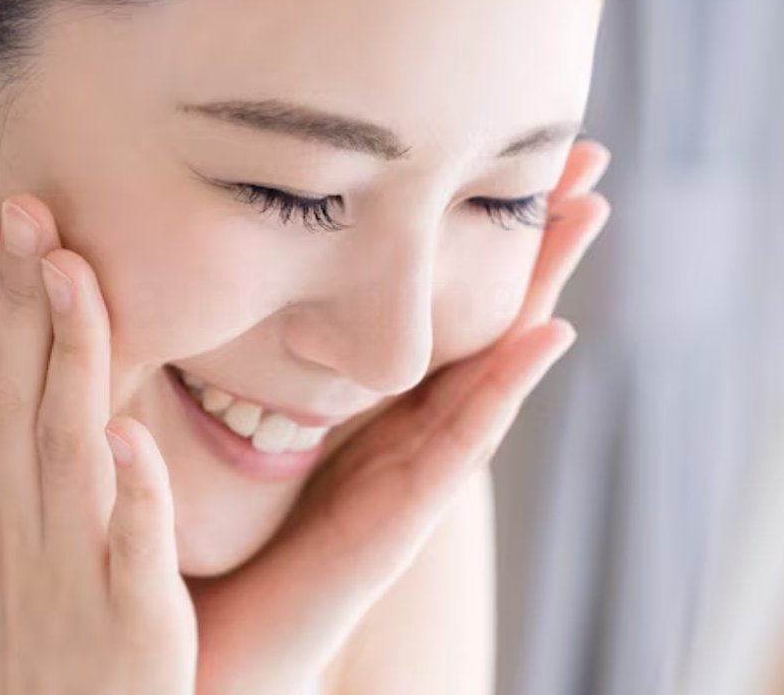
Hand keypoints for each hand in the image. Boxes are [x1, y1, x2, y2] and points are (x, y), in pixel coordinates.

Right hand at [0, 197, 196, 694]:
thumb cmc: (37, 639)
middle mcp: (12, 533)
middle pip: (6, 399)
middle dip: (12, 300)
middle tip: (26, 205)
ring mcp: (67, 575)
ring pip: (61, 451)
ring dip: (67, 359)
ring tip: (74, 271)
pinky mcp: (130, 622)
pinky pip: (128, 548)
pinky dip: (129, 489)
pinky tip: (130, 430)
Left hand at [187, 140, 613, 694]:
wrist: (197, 644)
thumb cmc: (201, 533)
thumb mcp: (206, 419)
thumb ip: (216, 355)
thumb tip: (193, 253)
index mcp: (359, 403)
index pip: (428, 299)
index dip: (469, 227)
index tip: (505, 140)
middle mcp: (399, 429)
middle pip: (481, 315)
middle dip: (531, 236)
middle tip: (588, 153)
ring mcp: (411, 472)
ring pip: (492, 362)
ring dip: (543, 285)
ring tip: (589, 214)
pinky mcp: (401, 519)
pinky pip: (462, 443)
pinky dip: (507, 387)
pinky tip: (547, 331)